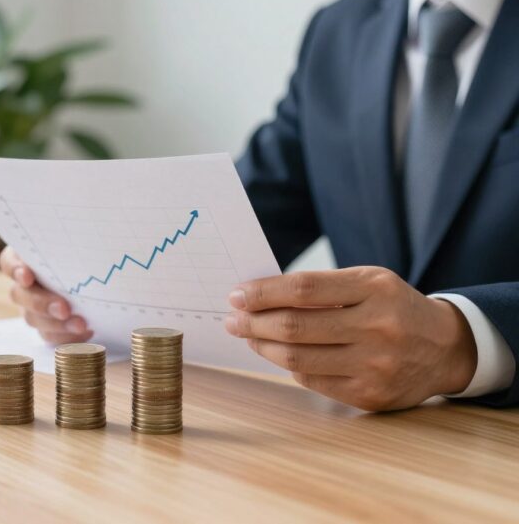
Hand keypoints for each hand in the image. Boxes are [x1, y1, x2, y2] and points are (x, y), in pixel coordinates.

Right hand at [0, 246, 92, 343]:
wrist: (100, 274)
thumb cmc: (86, 252)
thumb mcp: (79, 243)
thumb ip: (75, 244)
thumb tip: (86, 232)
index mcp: (26, 258)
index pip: (9, 262)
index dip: (15, 270)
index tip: (27, 276)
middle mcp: (24, 284)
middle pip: (19, 295)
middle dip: (41, 303)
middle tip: (63, 308)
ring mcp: (32, 307)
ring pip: (33, 318)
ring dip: (56, 324)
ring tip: (81, 324)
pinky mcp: (46, 325)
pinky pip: (49, 335)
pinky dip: (66, 336)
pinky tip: (86, 332)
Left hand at [224, 266, 477, 410]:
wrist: (445, 348)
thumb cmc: (393, 308)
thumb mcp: (368, 283)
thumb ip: (321, 288)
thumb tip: (260, 297)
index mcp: (374, 289)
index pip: (303, 290)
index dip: (263, 293)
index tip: (237, 295)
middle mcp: (378, 327)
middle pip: (295, 327)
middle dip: (253, 323)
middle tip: (232, 319)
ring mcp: (375, 366)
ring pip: (297, 359)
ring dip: (263, 346)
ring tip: (249, 336)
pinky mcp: (370, 396)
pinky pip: (312, 381)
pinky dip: (290, 366)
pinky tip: (280, 355)